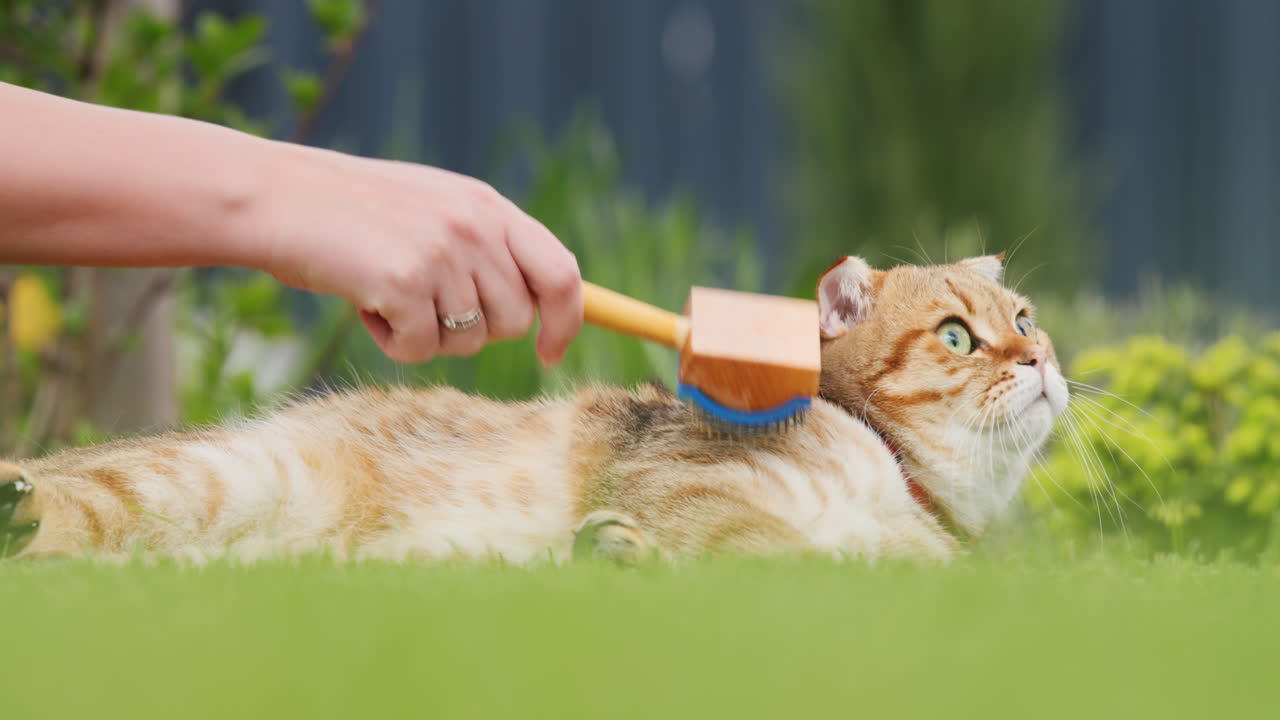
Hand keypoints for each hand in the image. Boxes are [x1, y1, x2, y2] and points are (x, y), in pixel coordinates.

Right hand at [256, 143, 582, 364]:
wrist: (278, 198)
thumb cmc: (351, 213)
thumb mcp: (433, 211)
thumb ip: (484, 247)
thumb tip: (535, 310)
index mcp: (488, 207)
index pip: (561, 273)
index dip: (567, 321)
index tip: (550, 352)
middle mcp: (475, 227)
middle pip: (514, 321)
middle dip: (475, 332)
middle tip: (425, 307)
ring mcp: (444, 254)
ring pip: (468, 341)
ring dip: (426, 335)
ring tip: (387, 295)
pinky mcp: (406, 283)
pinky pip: (420, 350)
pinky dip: (392, 343)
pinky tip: (365, 305)